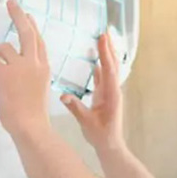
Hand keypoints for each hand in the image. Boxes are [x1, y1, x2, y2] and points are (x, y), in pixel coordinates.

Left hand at [0, 0, 50, 136]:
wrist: (31, 127)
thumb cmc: (33, 117)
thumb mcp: (37, 92)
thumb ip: (29, 79)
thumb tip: (15, 78)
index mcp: (43, 69)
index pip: (39, 43)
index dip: (33, 28)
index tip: (29, 17)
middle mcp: (34, 64)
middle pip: (27, 32)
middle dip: (18, 15)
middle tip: (11, 3)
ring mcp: (20, 67)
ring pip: (2, 47)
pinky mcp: (5, 74)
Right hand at [60, 31, 124, 152]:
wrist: (110, 145)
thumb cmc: (100, 135)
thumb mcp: (86, 122)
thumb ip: (75, 107)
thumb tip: (63, 95)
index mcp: (111, 94)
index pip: (108, 69)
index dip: (105, 52)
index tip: (102, 38)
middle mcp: (113, 90)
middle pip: (112, 64)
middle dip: (108, 47)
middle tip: (104, 31)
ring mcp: (110, 92)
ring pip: (109, 69)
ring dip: (106, 54)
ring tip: (102, 40)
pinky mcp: (106, 96)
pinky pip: (104, 78)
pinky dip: (101, 67)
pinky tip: (96, 61)